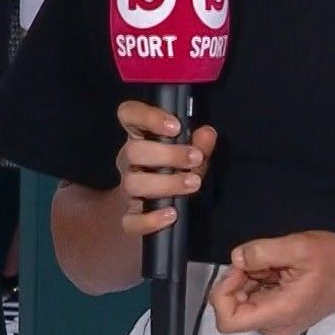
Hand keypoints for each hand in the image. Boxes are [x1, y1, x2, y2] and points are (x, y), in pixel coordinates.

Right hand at [113, 100, 216, 237]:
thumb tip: (207, 133)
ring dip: (166, 183)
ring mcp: (127, 189)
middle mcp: (129, 161)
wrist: (155, 209)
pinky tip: (172, 214)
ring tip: (192, 184)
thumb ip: (200, 144)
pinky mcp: (129, 216)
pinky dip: (151, 219)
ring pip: (132, 184)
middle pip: (133, 151)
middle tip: (194, 158)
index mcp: (140, 137)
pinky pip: (131, 220)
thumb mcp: (192, 156)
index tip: (175, 126)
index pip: (129, 114)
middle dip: (167, 155)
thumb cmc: (175, 173)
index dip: (147, 116)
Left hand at [209, 231, 334, 334]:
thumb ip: (261, 252)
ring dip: (251, 278)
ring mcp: (276, 324)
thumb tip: (236, 258)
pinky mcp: (279, 317)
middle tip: (264, 261)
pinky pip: (254, 299)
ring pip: (243, 300)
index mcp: (277, 315)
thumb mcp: (298, 247)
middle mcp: (274, 327)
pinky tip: (280, 270)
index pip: (226, 320)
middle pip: (233, 307)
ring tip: (277, 265)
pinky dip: (259, 281)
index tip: (241, 268)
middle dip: (240, 279)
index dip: (224, 290)